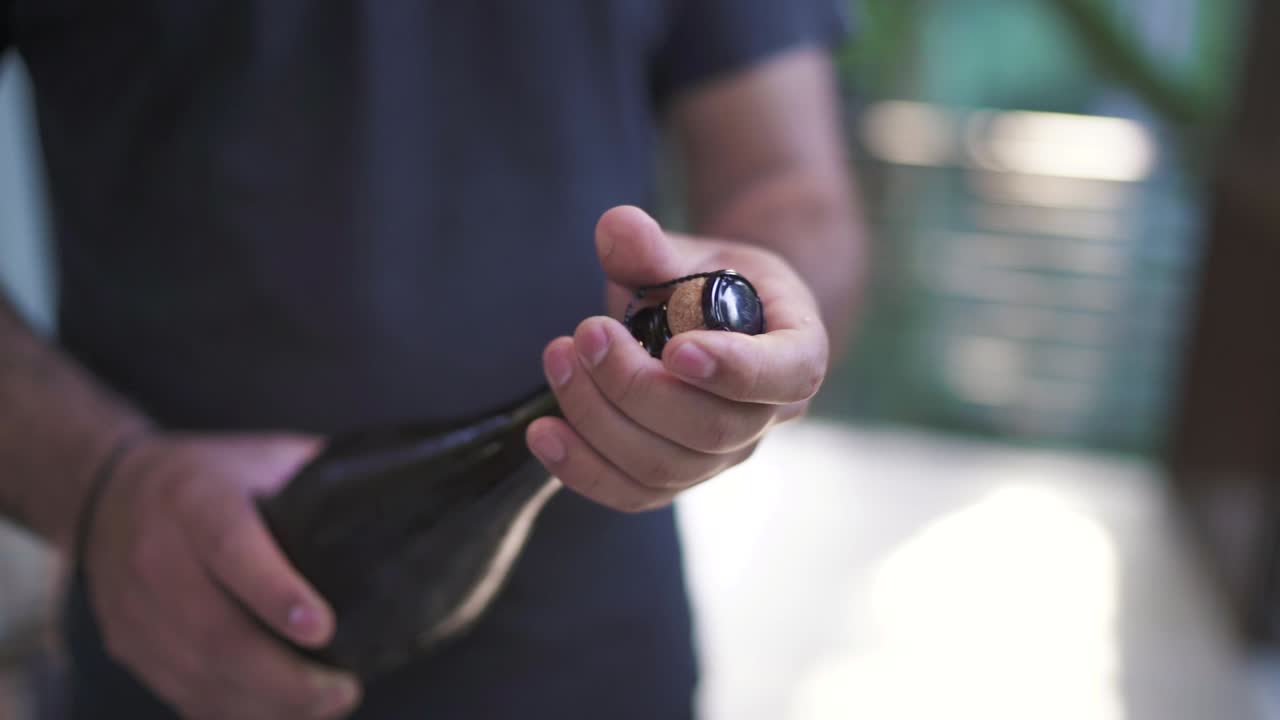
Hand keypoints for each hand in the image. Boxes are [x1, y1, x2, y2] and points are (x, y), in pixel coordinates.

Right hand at [84, 433, 361, 718]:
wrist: (109, 493)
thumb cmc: (210, 477)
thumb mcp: (262, 456)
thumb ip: (320, 474)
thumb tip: (398, 486)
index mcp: (196, 501)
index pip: (232, 550)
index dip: (276, 594)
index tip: (322, 629)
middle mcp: (157, 557)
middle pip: (216, 633)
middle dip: (285, 677)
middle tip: (344, 689)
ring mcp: (136, 609)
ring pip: (200, 675)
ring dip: (269, 705)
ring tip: (328, 704)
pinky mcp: (129, 646)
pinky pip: (184, 695)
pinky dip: (237, 713)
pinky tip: (283, 712)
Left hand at [527, 205, 826, 510]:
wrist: (706, 321)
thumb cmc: (707, 284)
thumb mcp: (690, 253)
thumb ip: (653, 246)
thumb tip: (616, 228)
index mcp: (795, 350)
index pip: (786, 374)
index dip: (735, 369)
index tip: (676, 349)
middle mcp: (766, 416)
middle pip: (711, 429)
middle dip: (637, 386)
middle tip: (587, 332)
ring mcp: (721, 456)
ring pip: (665, 466)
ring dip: (599, 418)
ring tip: (559, 358)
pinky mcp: (675, 477)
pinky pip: (632, 493)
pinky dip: (583, 468)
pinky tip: (543, 432)